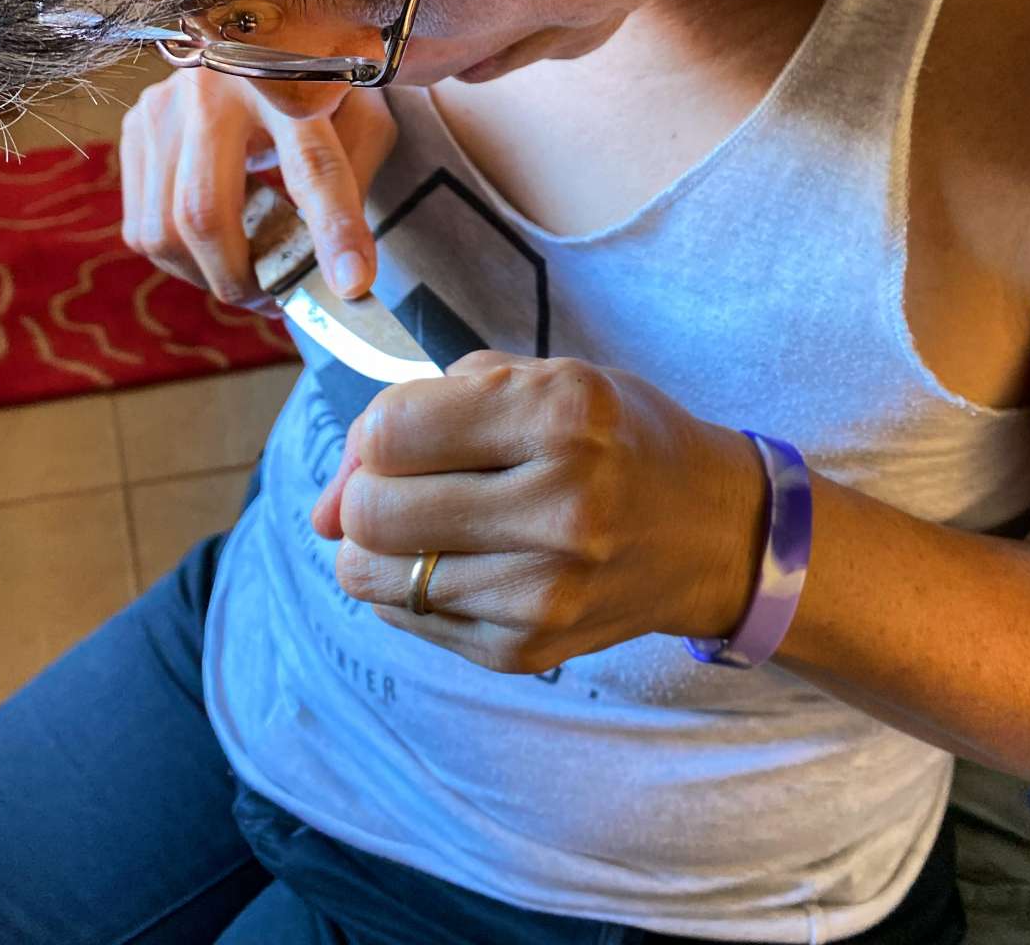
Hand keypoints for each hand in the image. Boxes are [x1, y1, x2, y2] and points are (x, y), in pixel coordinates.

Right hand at [119, 67, 395, 311]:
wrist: (264, 32)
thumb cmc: (323, 82)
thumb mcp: (361, 118)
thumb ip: (354, 184)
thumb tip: (344, 273)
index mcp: (286, 76)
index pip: (312, 165)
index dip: (333, 230)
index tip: (353, 285)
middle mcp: (212, 86)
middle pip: (204, 211)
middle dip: (240, 277)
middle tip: (273, 299)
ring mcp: (162, 106)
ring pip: (162, 230)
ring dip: (206, 275)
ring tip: (248, 277)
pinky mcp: (136, 126)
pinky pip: (140, 225)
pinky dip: (179, 256)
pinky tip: (214, 243)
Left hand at [313, 352, 768, 673]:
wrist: (709, 531)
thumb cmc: (615, 436)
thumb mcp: (540, 379)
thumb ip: (424, 409)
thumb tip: (320, 507)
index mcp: (565, 416)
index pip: (393, 432)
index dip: (377, 430)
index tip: (405, 433)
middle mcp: (561, 507)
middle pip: (373, 511)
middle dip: (365, 491)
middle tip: (404, 482)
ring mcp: (545, 591)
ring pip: (373, 575)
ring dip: (377, 544)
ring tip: (425, 522)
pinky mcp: (528, 649)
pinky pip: (407, 618)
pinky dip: (409, 585)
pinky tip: (459, 558)